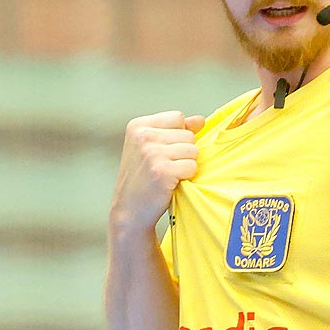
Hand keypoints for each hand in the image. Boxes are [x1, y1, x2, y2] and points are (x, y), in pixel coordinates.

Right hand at [110, 111, 201, 232]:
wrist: (130, 211)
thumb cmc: (142, 180)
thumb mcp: (151, 148)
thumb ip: (175, 131)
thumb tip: (200, 120)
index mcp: (138, 126)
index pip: (177, 117)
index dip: (178, 135)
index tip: (164, 151)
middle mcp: (143, 136)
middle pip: (187, 134)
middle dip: (183, 152)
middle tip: (164, 167)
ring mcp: (152, 153)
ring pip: (193, 150)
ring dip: (186, 165)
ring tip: (168, 175)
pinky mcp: (162, 170)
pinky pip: (192, 166)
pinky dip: (186, 177)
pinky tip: (170, 183)